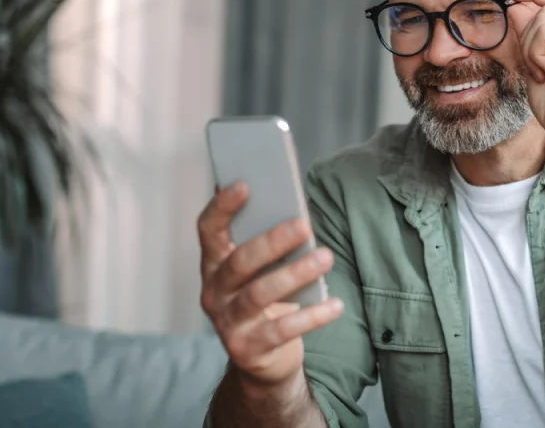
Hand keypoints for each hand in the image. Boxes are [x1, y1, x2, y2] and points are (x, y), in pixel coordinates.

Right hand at [198, 182, 343, 395]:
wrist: (261, 360)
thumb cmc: (265, 302)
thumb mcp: (260, 273)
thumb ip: (267, 246)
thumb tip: (295, 210)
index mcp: (215, 264)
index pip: (208, 231)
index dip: (222, 207)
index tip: (245, 185)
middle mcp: (215, 292)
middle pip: (240, 262)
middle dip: (272, 241)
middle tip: (305, 225)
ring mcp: (228, 322)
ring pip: (260, 294)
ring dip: (295, 273)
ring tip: (326, 257)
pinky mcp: (248, 348)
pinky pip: (282, 329)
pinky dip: (312, 316)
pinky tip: (336, 305)